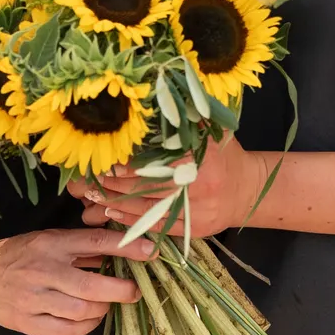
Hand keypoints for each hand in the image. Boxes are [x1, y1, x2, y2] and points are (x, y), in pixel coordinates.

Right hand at [0, 228, 153, 334]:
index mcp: (50, 244)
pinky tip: (89, 319)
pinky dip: (85, 327)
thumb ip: (83, 247)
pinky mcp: (27, 323)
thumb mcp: (49, 240)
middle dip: (120, 290)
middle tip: (133, 291)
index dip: (127, 247)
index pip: (95, 243)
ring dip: (102, 310)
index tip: (151, 251)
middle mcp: (42, 270)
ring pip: (81, 312)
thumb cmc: (21, 255)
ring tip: (106, 304)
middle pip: (91, 286)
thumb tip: (124, 251)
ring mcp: (33, 299)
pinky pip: (66, 331)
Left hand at [74, 136, 268, 238]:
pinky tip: (110, 212)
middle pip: (147, 186)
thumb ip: (186, 119)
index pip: (156, 163)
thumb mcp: (212, 131)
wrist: (247, 191)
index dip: (128, 165)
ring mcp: (197, 211)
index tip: (105, 160)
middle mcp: (199, 186)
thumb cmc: (224, 156)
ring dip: (116, 202)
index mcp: (203, 159)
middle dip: (114, 184)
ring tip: (90, 195)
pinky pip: (156, 226)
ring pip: (147, 208)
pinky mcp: (193, 229)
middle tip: (87, 179)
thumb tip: (152, 105)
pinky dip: (130, 220)